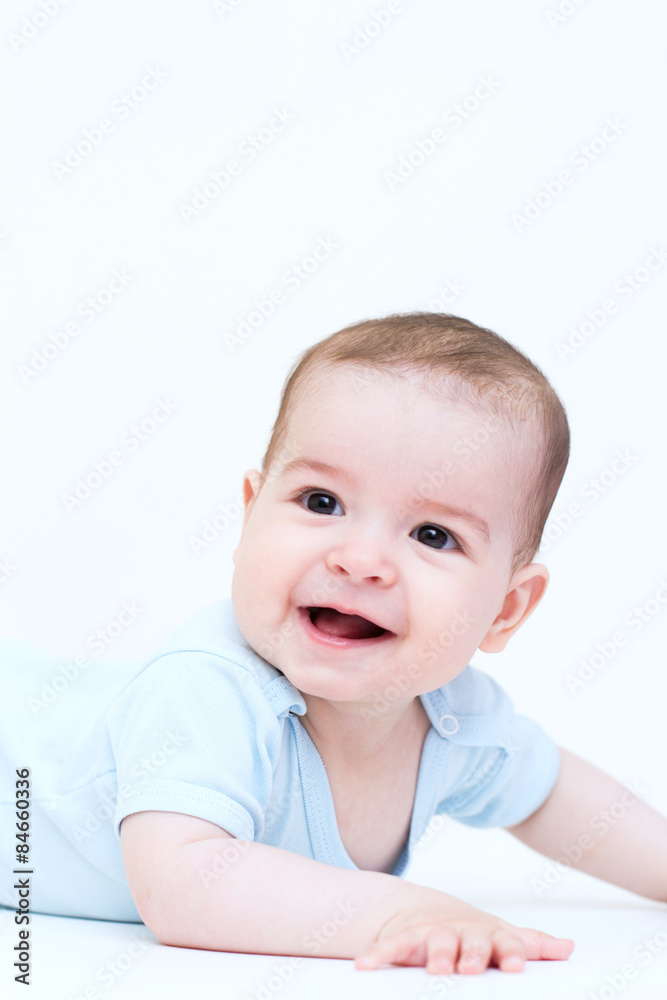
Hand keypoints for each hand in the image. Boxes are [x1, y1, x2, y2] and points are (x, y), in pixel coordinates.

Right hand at [354, 895, 573, 974]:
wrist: (422, 910)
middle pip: (469, 941)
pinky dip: (379, 953)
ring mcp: (431, 934)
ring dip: (436, 954)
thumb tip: (569, 948)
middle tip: (471, 968)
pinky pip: (390, 946)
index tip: (515, 966)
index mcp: (488, 934)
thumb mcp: (499, 936)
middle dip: (471, 954)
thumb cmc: (470, 933)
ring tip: (437, 968)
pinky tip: (368, 964)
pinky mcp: (403, 938)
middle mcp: (461, 932)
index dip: (510, 952)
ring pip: (434, 942)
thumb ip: (531, 944)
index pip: (503, 941)